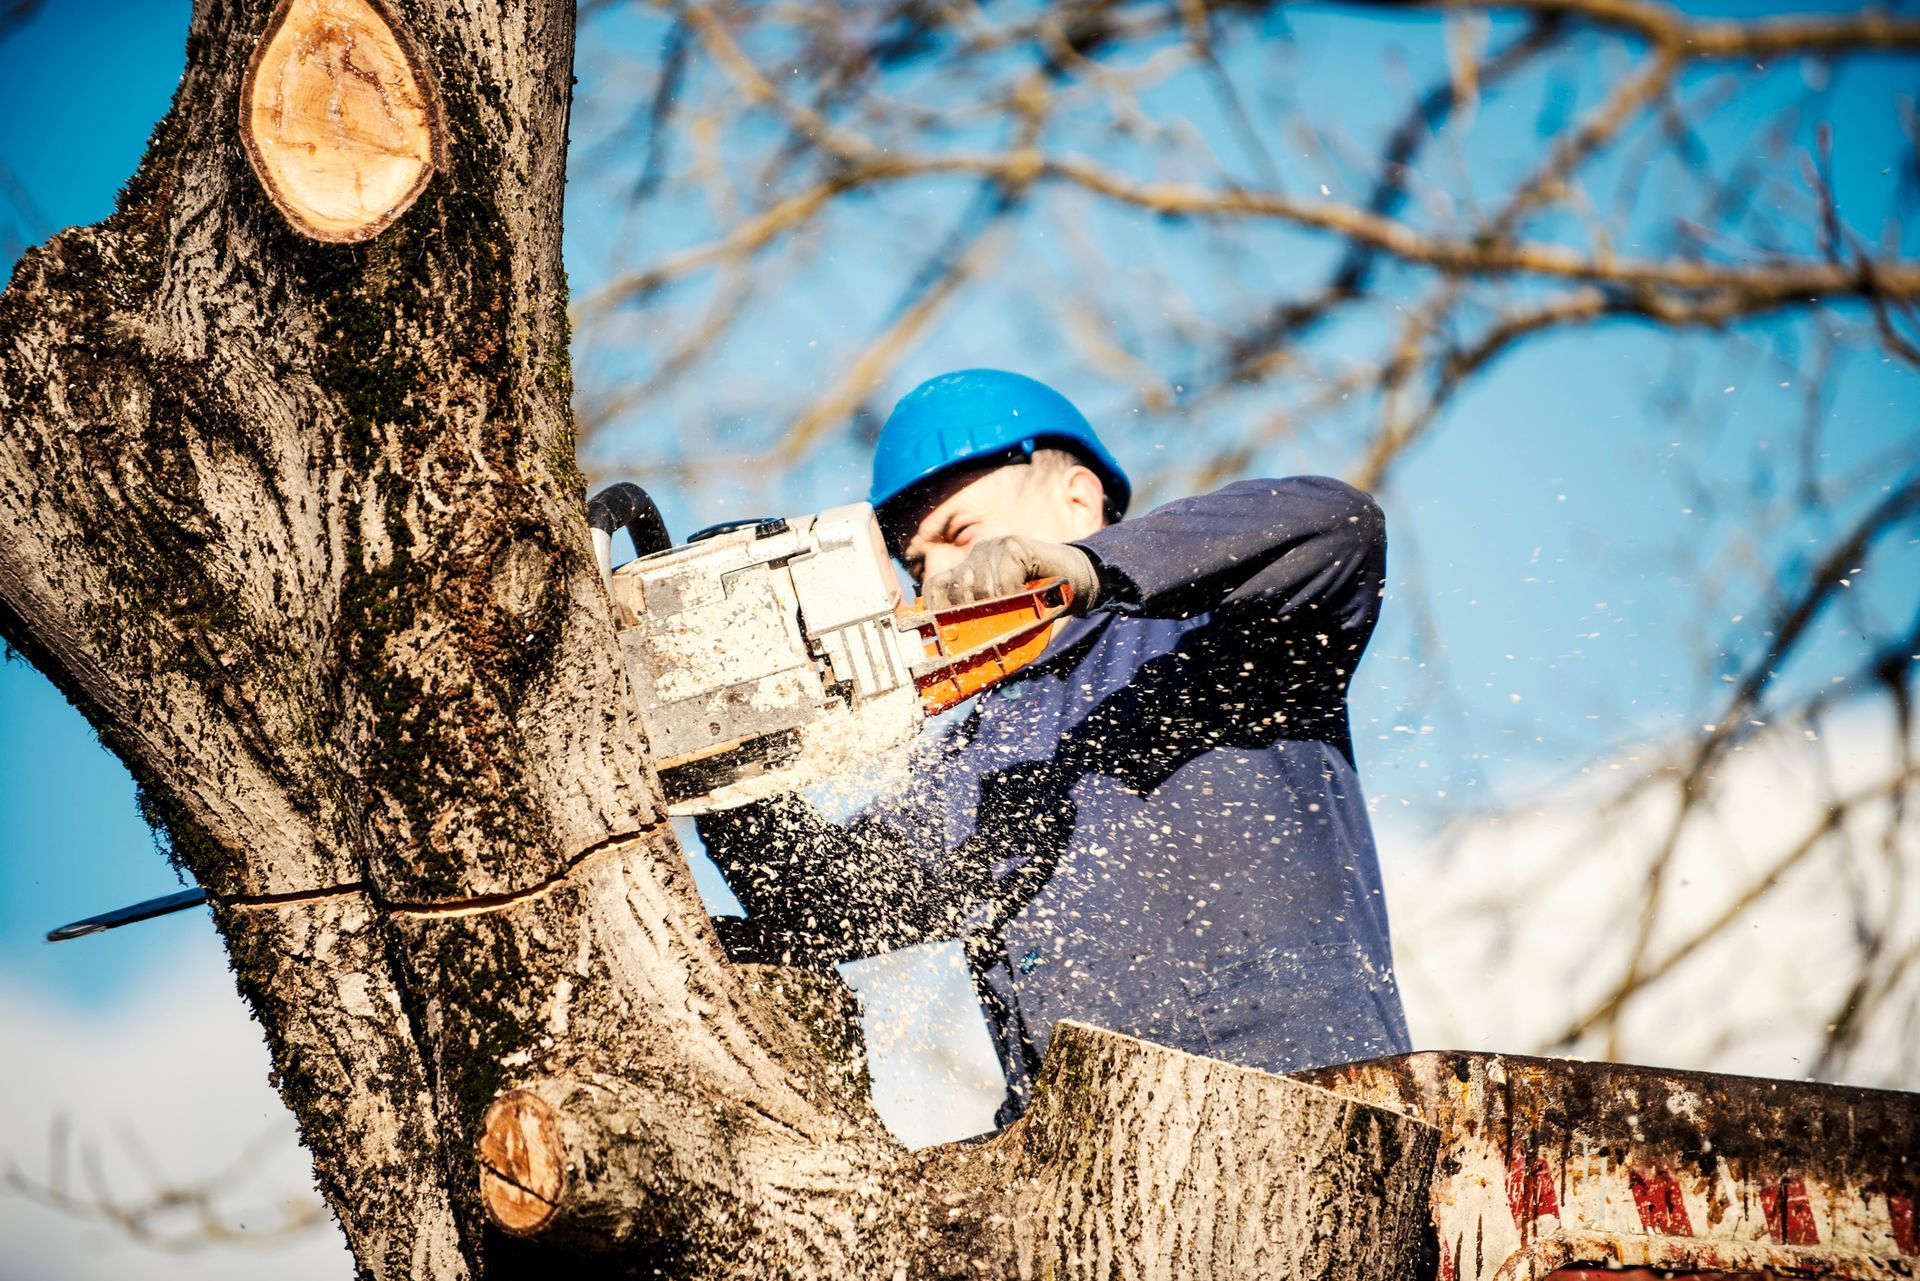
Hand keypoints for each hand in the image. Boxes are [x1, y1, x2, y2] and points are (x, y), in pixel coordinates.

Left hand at [922, 536, 1099, 613]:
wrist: (1076, 580)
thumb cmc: (1040, 602)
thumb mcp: (1006, 614)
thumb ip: (983, 620)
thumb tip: (959, 649)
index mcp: (969, 570)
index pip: (936, 586)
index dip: (937, 609)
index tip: (945, 629)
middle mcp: (976, 554)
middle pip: (959, 591)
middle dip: (977, 615)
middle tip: (999, 623)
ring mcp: (993, 547)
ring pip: (981, 588)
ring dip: (1001, 607)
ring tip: (1018, 608)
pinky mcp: (1013, 545)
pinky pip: (1002, 580)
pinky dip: (1014, 595)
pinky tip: (1026, 595)